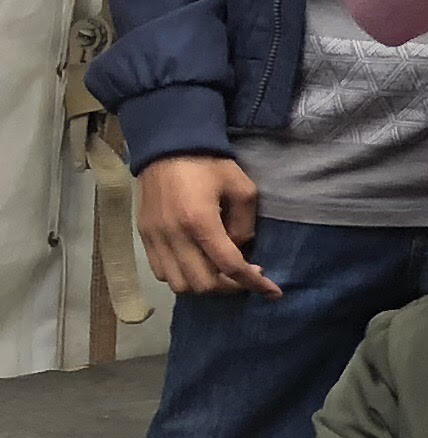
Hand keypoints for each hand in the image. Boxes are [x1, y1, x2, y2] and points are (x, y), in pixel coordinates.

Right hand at [135, 154, 279, 298]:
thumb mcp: (242, 188)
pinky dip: (182, 276)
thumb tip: (241, 249)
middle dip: (230, 286)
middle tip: (245, 274)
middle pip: (203, 284)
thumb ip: (245, 224)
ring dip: (204, 284)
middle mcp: (174, 235)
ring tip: (221, 271)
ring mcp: (155, 237)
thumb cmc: (209, 163)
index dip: (254, 283)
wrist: (167, 145)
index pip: (230, 266)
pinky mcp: (144, 236)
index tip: (272, 291)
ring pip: (179, 284)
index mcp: (200, 222)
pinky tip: (198, 263)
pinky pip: (161, 271)